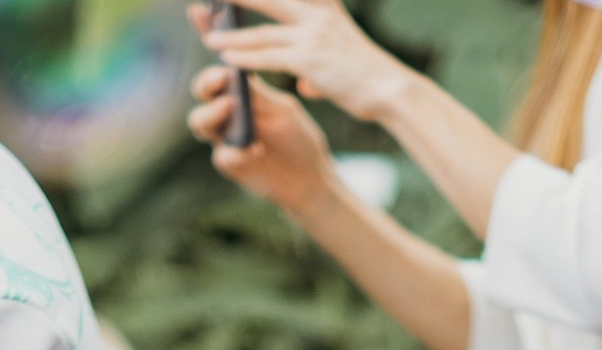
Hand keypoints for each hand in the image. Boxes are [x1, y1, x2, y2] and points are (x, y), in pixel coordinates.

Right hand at [189, 65, 337, 215]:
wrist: (308, 178)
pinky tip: (258, 149)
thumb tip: (234, 70)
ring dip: (210, 114)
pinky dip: (238, 153)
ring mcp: (225, 138)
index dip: (213, 70)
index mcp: (241, 93)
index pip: (217, 74)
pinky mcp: (231, 165)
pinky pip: (222, 156)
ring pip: (199, 123)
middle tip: (222, 84)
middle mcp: (227, 113)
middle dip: (205, 86)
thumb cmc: (298, 138)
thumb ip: (259, 94)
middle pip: (201, 94)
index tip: (222, 68)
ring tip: (231, 110)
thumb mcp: (283, 111)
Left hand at [190, 0, 410, 122]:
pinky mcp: (308, 60)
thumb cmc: (369, 79)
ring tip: (211, 38)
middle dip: (239, 0)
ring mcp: (312, 36)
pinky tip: (227, 60)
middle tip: (214, 0)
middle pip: (268, 1)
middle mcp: (316, 15)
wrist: (389, 89)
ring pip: (262, 33)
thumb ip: (317, 67)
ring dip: (233, 37)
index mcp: (325, 7)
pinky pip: (268, 57)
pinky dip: (245, 58)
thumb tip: (306, 83)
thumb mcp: (341, 60)